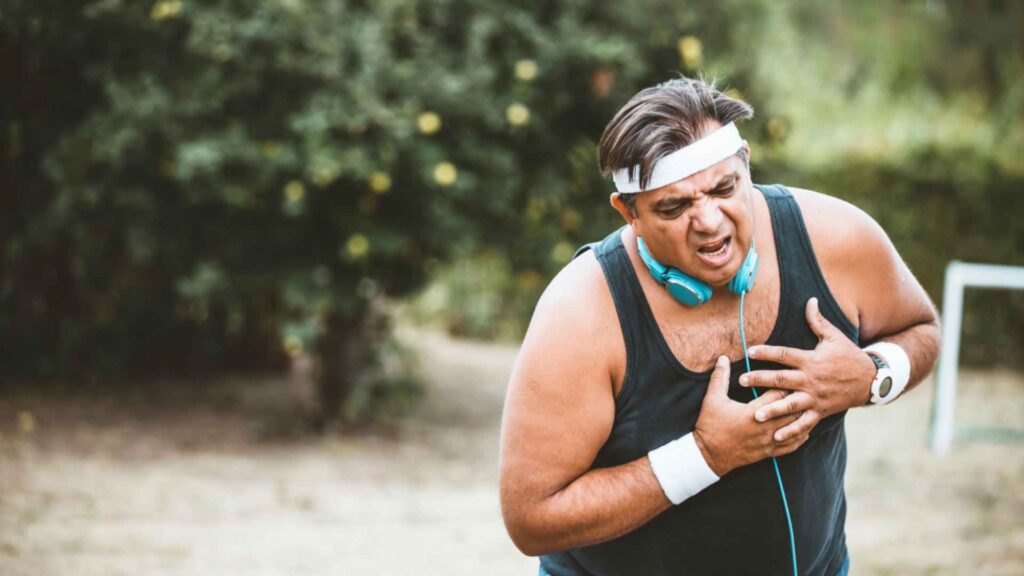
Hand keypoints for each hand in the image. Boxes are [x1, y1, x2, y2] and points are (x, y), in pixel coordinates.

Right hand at [693, 356, 812, 476]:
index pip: (778, 395)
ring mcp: (768, 441)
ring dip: (801, 418)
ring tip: (808, 407)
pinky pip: (790, 446)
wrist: (708, 455)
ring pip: (794, 429)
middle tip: (804, 390)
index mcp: (753, 412)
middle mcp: (765, 427)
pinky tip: (804, 431)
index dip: (784, 384)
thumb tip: (723, 358)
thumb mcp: (712, 399)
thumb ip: (719, 377)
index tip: (788, 377)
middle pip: (791, 411)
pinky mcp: (768, 452)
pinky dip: (799, 437)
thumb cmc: (710, 425)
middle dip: (798, 399)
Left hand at [737, 297, 875, 441]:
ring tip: (755, 414)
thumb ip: (817, 321)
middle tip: (741, 381)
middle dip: (760, 379)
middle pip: (782, 379)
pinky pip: (804, 423)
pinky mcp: (821, 411)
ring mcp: (815, 397)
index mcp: (811, 360)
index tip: (749, 351)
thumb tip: (809, 300)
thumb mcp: (834, 337)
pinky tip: (776, 438)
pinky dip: (791, 431)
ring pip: (791, 405)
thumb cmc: (849, 356)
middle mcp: (811, 380)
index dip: (766, 352)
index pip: (784, 354)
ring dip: (773, 410)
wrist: (871, 380)